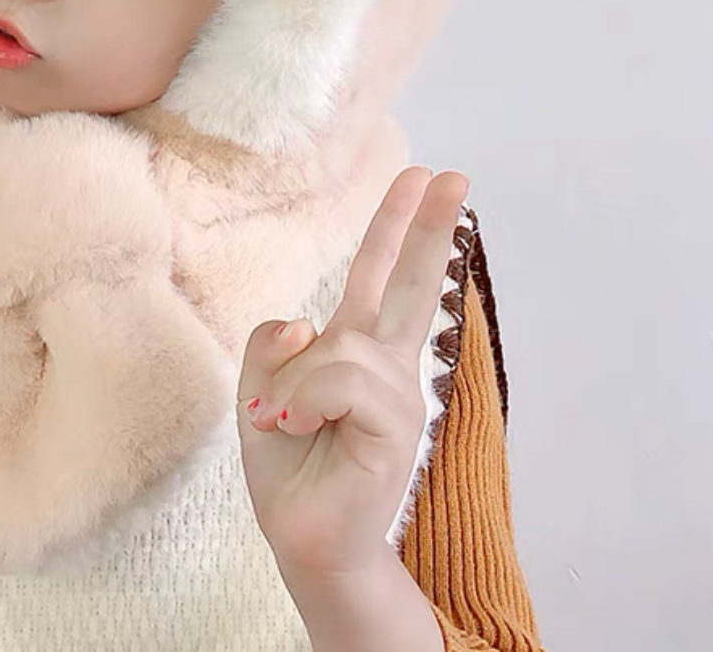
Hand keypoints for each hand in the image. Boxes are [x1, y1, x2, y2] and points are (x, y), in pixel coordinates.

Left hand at [237, 166, 469, 582]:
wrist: (303, 538)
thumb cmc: (289, 465)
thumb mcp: (258, 391)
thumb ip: (271, 347)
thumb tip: (304, 323)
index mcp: (357, 348)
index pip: (381, 275)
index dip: (401, 225)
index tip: (426, 176)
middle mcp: (384, 364)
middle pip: (410, 282)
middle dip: (428, 226)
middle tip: (454, 175)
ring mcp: (397, 393)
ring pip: (337, 346)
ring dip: (294, 384)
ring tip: (288, 421)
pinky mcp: (396, 426)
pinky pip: (338, 380)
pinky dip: (301, 401)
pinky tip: (296, 426)